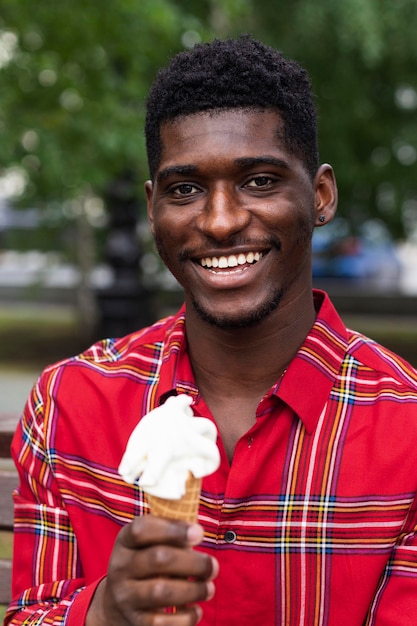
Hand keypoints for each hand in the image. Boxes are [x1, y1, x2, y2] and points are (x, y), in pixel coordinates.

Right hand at [87, 515, 217, 625]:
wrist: (119, 602)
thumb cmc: (147, 562)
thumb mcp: (150, 542)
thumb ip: (171, 534)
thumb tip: (197, 532)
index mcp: (125, 541)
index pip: (142, 529)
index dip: (173, 530)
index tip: (199, 533)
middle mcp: (120, 566)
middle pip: (158, 558)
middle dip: (193, 562)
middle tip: (213, 566)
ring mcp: (125, 595)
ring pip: (161, 591)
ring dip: (193, 590)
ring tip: (209, 588)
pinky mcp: (135, 621)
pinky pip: (161, 622)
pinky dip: (185, 618)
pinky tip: (196, 610)